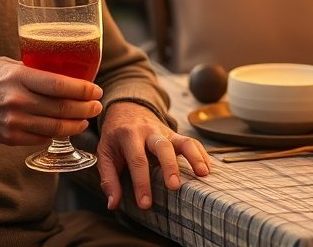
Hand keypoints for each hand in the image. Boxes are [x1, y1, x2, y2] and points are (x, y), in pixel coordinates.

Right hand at [0, 57, 102, 144]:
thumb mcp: (6, 64)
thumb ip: (32, 70)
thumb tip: (61, 73)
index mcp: (18, 76)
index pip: (60, 84)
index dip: (83, 89)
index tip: (96, 90)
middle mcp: (17, 100)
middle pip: (62, 108)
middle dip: (85, 109)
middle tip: (96, 106)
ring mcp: (13, 122)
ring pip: (55, 128)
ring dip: (75, 125)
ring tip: (84, 119)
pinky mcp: (8, 138)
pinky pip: (40, 138)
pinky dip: (54, 134)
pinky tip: (62, 128)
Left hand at [96, 101, 210, 211]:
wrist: (126, 109)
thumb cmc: (115, 136)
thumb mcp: (105, 153)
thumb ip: (108, 179)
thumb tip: (113, 204)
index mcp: (128, 135)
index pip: (137, 160)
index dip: (141, 183)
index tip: (145, 204)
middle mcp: (149, 131)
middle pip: (162, 146)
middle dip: (169, 166)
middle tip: (174, 186)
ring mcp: (165, 132)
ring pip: (182, 140)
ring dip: (194, 156)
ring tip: (203, 174)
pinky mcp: (175, 135)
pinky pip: (191, 142)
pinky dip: (201, 154)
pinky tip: (207, 169)